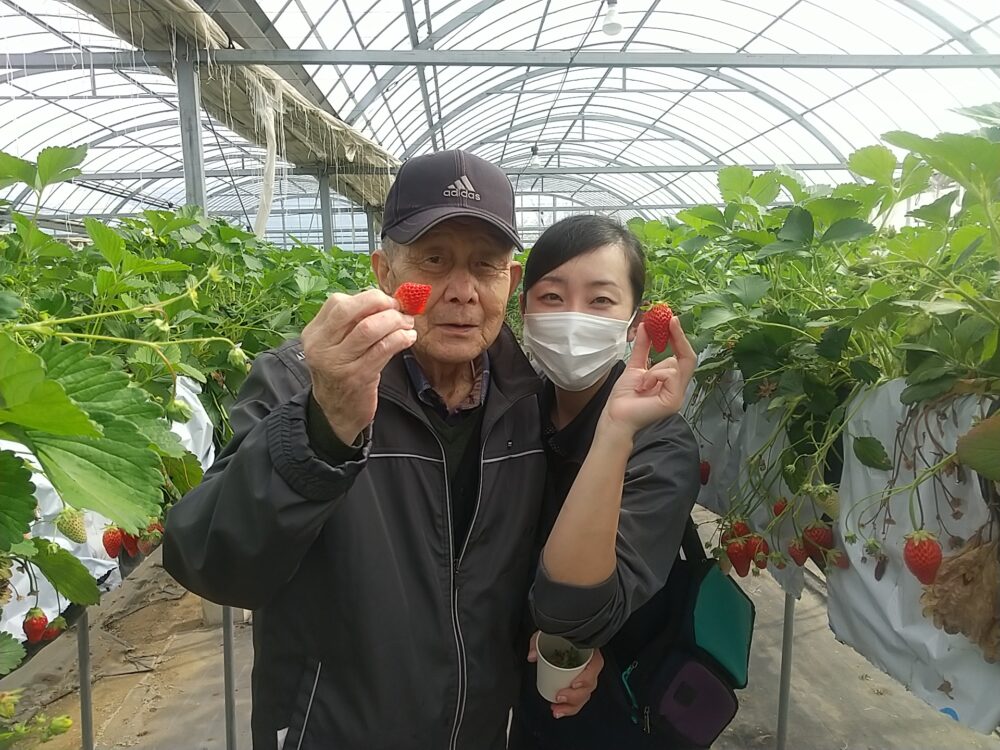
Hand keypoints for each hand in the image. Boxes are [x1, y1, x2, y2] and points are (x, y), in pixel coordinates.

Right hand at [301, 289, 416, 443]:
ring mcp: (338, 362)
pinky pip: (383, 349)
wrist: (336, 413)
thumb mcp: (335, 345)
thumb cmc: (342, 371)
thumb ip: (352, 323)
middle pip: (351, 310)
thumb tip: (386, 300)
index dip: (367, 297)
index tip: (387, 302)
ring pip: (370, 328)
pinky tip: (408, 338)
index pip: (338, 303)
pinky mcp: (357, 377)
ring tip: (407, 324)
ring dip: (395, 321)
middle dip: (381, 304)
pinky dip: (400, 338)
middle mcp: (321, 346)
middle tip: (399, 309)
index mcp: (314, 333)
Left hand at [527, 632, 604, 718]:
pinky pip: (577, 698)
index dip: (587, 677)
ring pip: (584, 695)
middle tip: (559, 697)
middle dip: (575, 696)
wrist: (558, 634)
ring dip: (571, 706)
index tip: (574, 683)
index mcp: (589, 649)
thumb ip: (538, 642)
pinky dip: (568, 707)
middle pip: (590, 685)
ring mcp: (584, 676)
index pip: (595, 665)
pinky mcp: (577, 684)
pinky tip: (558, 710)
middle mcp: (589, 664)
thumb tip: (532, 656)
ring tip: (557, 710)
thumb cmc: (559, 633)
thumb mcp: (548, 632)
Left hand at [600, 316, 696, 436]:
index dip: (679, 337)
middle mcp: (678, 389)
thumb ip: (642, 347)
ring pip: (674, 365)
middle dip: (678, 337)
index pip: (683, 356)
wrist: (615, 417)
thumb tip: (645, 326)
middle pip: (688, 357)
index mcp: (671, 381)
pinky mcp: (673, 401)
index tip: (671, 319)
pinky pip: (669, 374)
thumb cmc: (624, 397)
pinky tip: (643, 387)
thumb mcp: (635, 366)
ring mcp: (678, 396)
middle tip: (670, 320)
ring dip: (653, 369)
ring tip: (640, 383)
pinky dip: (653, 375)